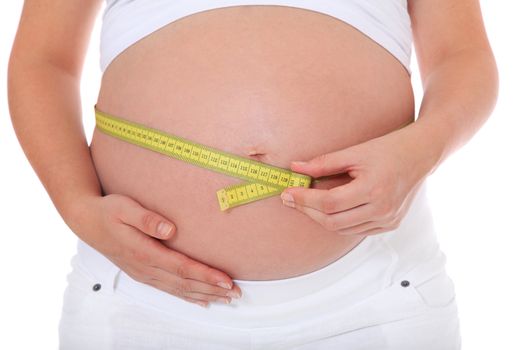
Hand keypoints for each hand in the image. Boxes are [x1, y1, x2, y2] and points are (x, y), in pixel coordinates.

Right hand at [70, 194, 241, 307]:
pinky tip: (201, 302)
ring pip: (179, 290)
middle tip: (236, 293)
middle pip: (184, 283)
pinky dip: (188, 297)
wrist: (86, 221)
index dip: (206, 275)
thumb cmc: (108, 212)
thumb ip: (146, 219)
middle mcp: (145, 268)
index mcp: (143, 252)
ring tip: (226, 299)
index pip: (181, 267)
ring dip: (204, 295)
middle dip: (212, 289)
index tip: (226, 279)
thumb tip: (170, 229)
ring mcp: (144, 274)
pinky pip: (169, 290)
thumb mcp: (124, 207)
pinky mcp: (143, 274)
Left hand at [280, 126, 435, 235]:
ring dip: (321, 217)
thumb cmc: (389, 149)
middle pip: (333, 221)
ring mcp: (387, 220)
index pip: (329, 203)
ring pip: (343, 229)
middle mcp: (382, 209)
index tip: (288, 192)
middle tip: (291, 199)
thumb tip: (295, 168)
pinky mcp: (390, 224)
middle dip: (308, 210)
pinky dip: (340, 221)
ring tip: (308, 202)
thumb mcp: (355, 151)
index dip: (304, 199)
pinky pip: (356, 230)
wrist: (421, 154)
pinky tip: (331, 208)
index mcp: (374, 189)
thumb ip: (323, 163)